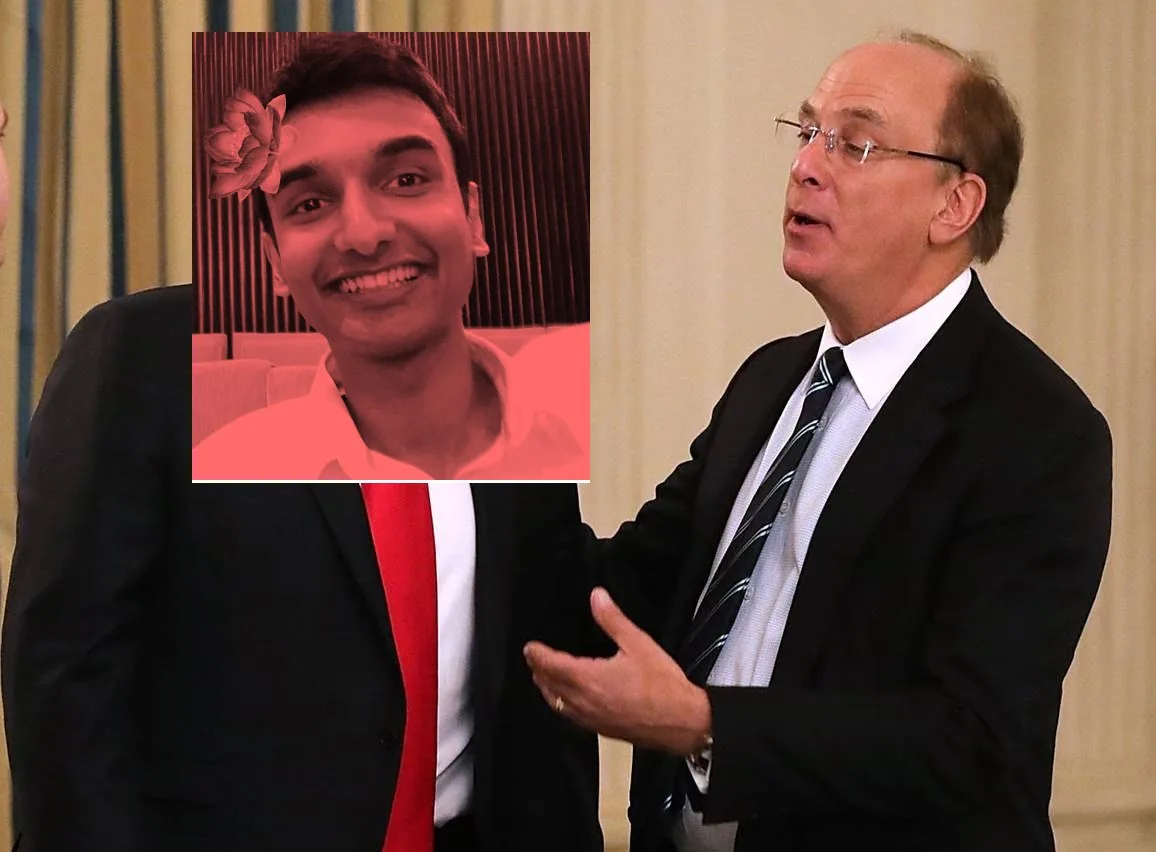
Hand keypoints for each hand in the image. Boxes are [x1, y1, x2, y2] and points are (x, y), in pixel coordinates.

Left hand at [524, 587, 710, 755]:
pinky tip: (568, 702)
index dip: (538, 655)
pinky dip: (562, 705)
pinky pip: (571, 717)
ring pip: (558, 704)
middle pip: (550, 686)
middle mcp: (585, 701)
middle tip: (532, 660)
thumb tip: (598, 598)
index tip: (530, 648)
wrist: (682, 722)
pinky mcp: (601, 730)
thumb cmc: (663, 687)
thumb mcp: (638, 643)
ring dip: (547, 689)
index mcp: (590, 678)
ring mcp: (592, 719)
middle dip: (538, 671)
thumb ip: (613, 620)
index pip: (552, 665)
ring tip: (542, 679)